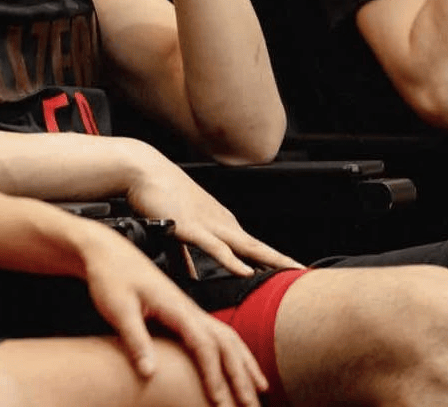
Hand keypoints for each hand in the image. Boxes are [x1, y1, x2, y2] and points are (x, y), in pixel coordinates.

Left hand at [77, 221, 266, 406]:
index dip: (215, 377)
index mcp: (175, 307)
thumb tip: (149, 373)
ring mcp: (188, 309)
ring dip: (245, 364)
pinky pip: (217, 333)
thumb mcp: (117, 308)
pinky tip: (237, 365)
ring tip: (260, 389)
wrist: (106, 251)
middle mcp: (188, 308)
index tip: (222, 404)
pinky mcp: (183, 311)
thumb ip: (136, 340)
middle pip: (226, 344)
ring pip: (227, 337)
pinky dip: (233, 352)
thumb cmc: (109, 276)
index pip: (204, 346)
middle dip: (242, 377)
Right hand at [125, 154, 298, 275]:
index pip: (252, 248)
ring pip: (246, 246)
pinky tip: (246, 272)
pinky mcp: (191, 226)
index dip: (272, 261)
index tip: (291, 273)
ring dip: (270, 260)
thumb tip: (191, 277)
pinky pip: (215, 247)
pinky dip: (232, 261)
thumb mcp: (175, 232)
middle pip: (259, 247)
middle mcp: (220, 224)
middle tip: (305, 273)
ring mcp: (208, 225)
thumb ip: (184, 257)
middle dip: (282, 261)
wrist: (142, 170)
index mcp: (219, 225)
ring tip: (291, 271)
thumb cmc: (158, 195)